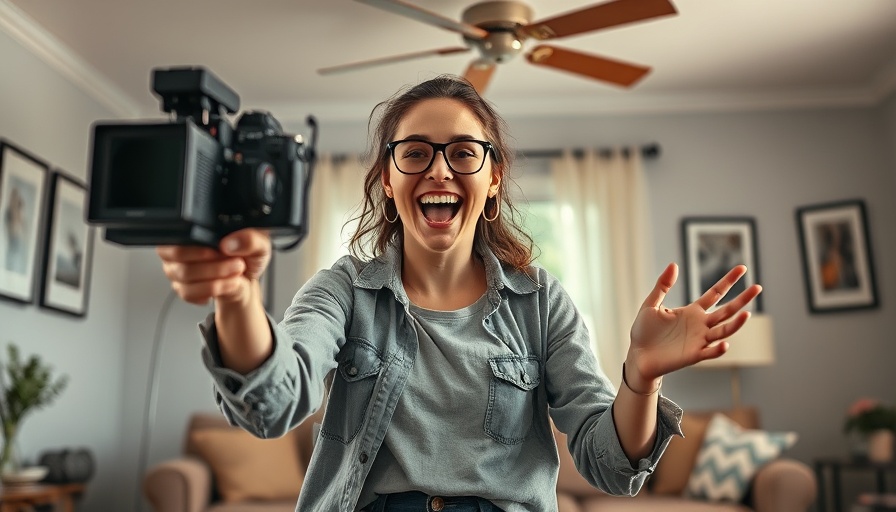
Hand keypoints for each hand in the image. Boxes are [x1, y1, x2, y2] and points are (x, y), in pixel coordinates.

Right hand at [156, 228, 270, 304]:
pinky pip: (186, 292)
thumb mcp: (260, 244)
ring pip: (183, 276)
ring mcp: (177, 266)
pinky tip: (222, 286)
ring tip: (234, 275)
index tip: (224, 252)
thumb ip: (251, 239)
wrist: (246, 279)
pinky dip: (209, 292)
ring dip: (214, 280)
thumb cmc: (248, 257)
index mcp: (196, 227)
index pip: (181, 231)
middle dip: (212, 264)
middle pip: (177, 254)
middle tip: (236, 264)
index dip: (203, 244)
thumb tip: (230, 243)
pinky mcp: (181, 286)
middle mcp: (180, 245)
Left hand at [627, 263, 761, 382]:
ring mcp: (699, 340)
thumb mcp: (651, 304)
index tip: (742, 268)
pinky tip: (724, 343)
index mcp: (692, 311)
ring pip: (723, 331)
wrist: (637, 355)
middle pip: (726, 311)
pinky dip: (718, 349)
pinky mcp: (693, 355)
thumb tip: (674, 264)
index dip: (728, 281)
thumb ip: (662, 285)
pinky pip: (710, 352)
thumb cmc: (644, 331)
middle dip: (742, 300)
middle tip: (758, 287)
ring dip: (735, 324)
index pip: (715, 293)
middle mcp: (700, 325)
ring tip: (746, 314)